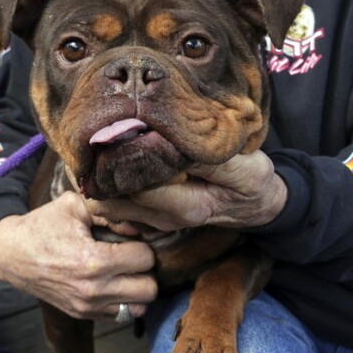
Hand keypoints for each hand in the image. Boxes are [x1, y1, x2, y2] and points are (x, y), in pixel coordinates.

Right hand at [0, 191, 156, 319]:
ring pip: (139, 308)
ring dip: (137, 289)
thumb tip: (140, 227)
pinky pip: (120, 315)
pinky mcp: (82, 315)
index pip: (145, 259)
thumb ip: (111, 213)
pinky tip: (113, 283)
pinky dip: (123, 301)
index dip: (142, 245)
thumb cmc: (43, 225)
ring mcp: (88, 306)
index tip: (130, 240)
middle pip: (149, 289)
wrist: (12, 254)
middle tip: (133, 258)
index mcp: (93, 261)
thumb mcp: (74, 206)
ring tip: (126, 272)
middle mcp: (93, 289)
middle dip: (146, 270)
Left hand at [85, 150, 286, 230]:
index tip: (119, 132)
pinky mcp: (152, 215)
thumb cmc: (253, 181)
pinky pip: (117, 205)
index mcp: (188, 207)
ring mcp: (157, 220)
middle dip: (102, 173)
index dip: (124, 162)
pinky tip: (109, 162)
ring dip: (102, 180)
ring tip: (99, 147)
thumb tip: (175, 145)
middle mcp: (166, 219)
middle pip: (116, 200)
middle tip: (94, 138)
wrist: (258, 203)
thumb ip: (212, 161)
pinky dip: (109, 187)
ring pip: (111, 205)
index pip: (140, 188)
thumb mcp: (246, 169)